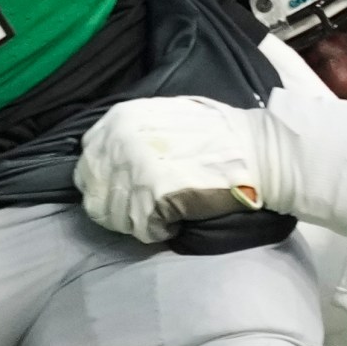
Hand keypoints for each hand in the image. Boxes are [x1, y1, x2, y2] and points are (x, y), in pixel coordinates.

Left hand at [77, 97, 270, 242]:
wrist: (258, 153)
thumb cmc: (219, 134)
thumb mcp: (166, 114)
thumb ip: (134, 129)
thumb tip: (110, 153)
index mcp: (119, 119)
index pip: (88, 161)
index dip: (105, 181)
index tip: (125, 190)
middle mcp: (119, 142)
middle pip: (95, 193)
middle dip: (116, 206)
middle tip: (143, 209)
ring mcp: (134, 170)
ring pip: (113, 216)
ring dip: (135, 221)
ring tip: (162, 214)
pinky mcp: (151, 198)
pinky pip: (140, 229)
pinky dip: (156, 231)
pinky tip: (174, 221)